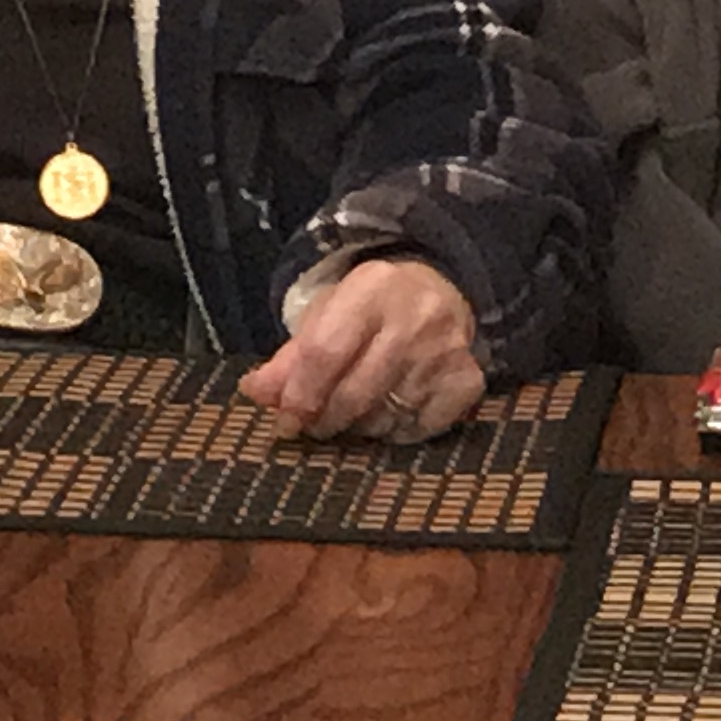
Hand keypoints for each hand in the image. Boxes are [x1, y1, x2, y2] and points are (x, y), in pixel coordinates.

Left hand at [241, 256, 486, 442]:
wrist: (444, 288)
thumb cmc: (372, 308)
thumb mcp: (328, 314)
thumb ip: (290, 356)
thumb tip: (254, 392)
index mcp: (369, 290)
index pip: (325, 351)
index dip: (300, 394)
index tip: (285, 422)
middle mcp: (412, 319)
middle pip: (355, 392)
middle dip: (325, 419)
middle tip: (312, 426)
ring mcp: (445, 353)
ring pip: (385, 417)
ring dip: (358, 428)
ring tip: (350, 416)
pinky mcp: (467, 381)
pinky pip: (418, 430)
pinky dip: (396, 432)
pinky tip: (389, 415)